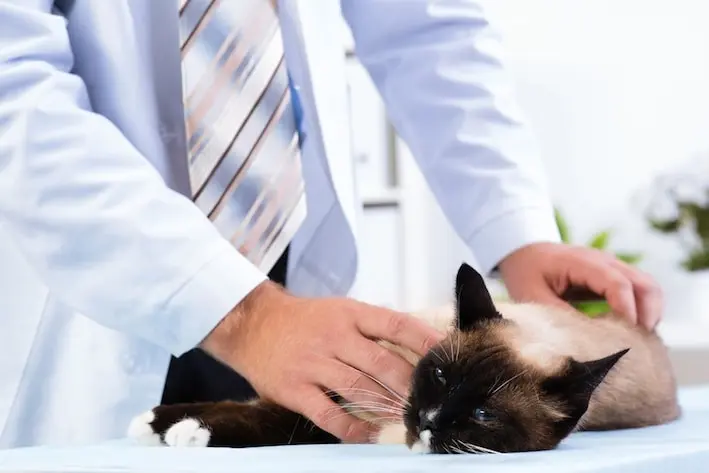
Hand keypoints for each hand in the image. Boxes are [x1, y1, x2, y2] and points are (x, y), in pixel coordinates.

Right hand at [200, 281, 444, 442]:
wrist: (253, 325)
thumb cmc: (304, 320)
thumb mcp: (340, 311)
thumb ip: (373, 328)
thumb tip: (416, 346)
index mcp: (349, 314)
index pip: (395, 324)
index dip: (423, 339)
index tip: (447, 355)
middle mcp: (333, 336)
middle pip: (382, 362)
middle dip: (411, 383)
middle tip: (432, 399)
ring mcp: (313, 364)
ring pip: (359, 388)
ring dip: (388, 407)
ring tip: (410, 419)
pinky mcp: (294, 389)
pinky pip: (329, 414)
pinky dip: (352, 428)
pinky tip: (370, 435)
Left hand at [498, 243, 662, 329]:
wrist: (524, 253)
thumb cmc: (525, 274)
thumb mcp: (532, 296)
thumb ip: (558, 316)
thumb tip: (584, 342)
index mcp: (581, 262)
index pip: (617, 283)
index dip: (626, 311)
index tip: (625, 339)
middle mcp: (604, 261)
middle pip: (645, 284)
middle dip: (648, 315)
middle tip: (638, 346)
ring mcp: (613, 267)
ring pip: (649, 288)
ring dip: (650, 314)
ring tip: (638, 342)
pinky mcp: (615, 277)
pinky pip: (641, 292)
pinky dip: (644, 311)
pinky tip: (631, 333)